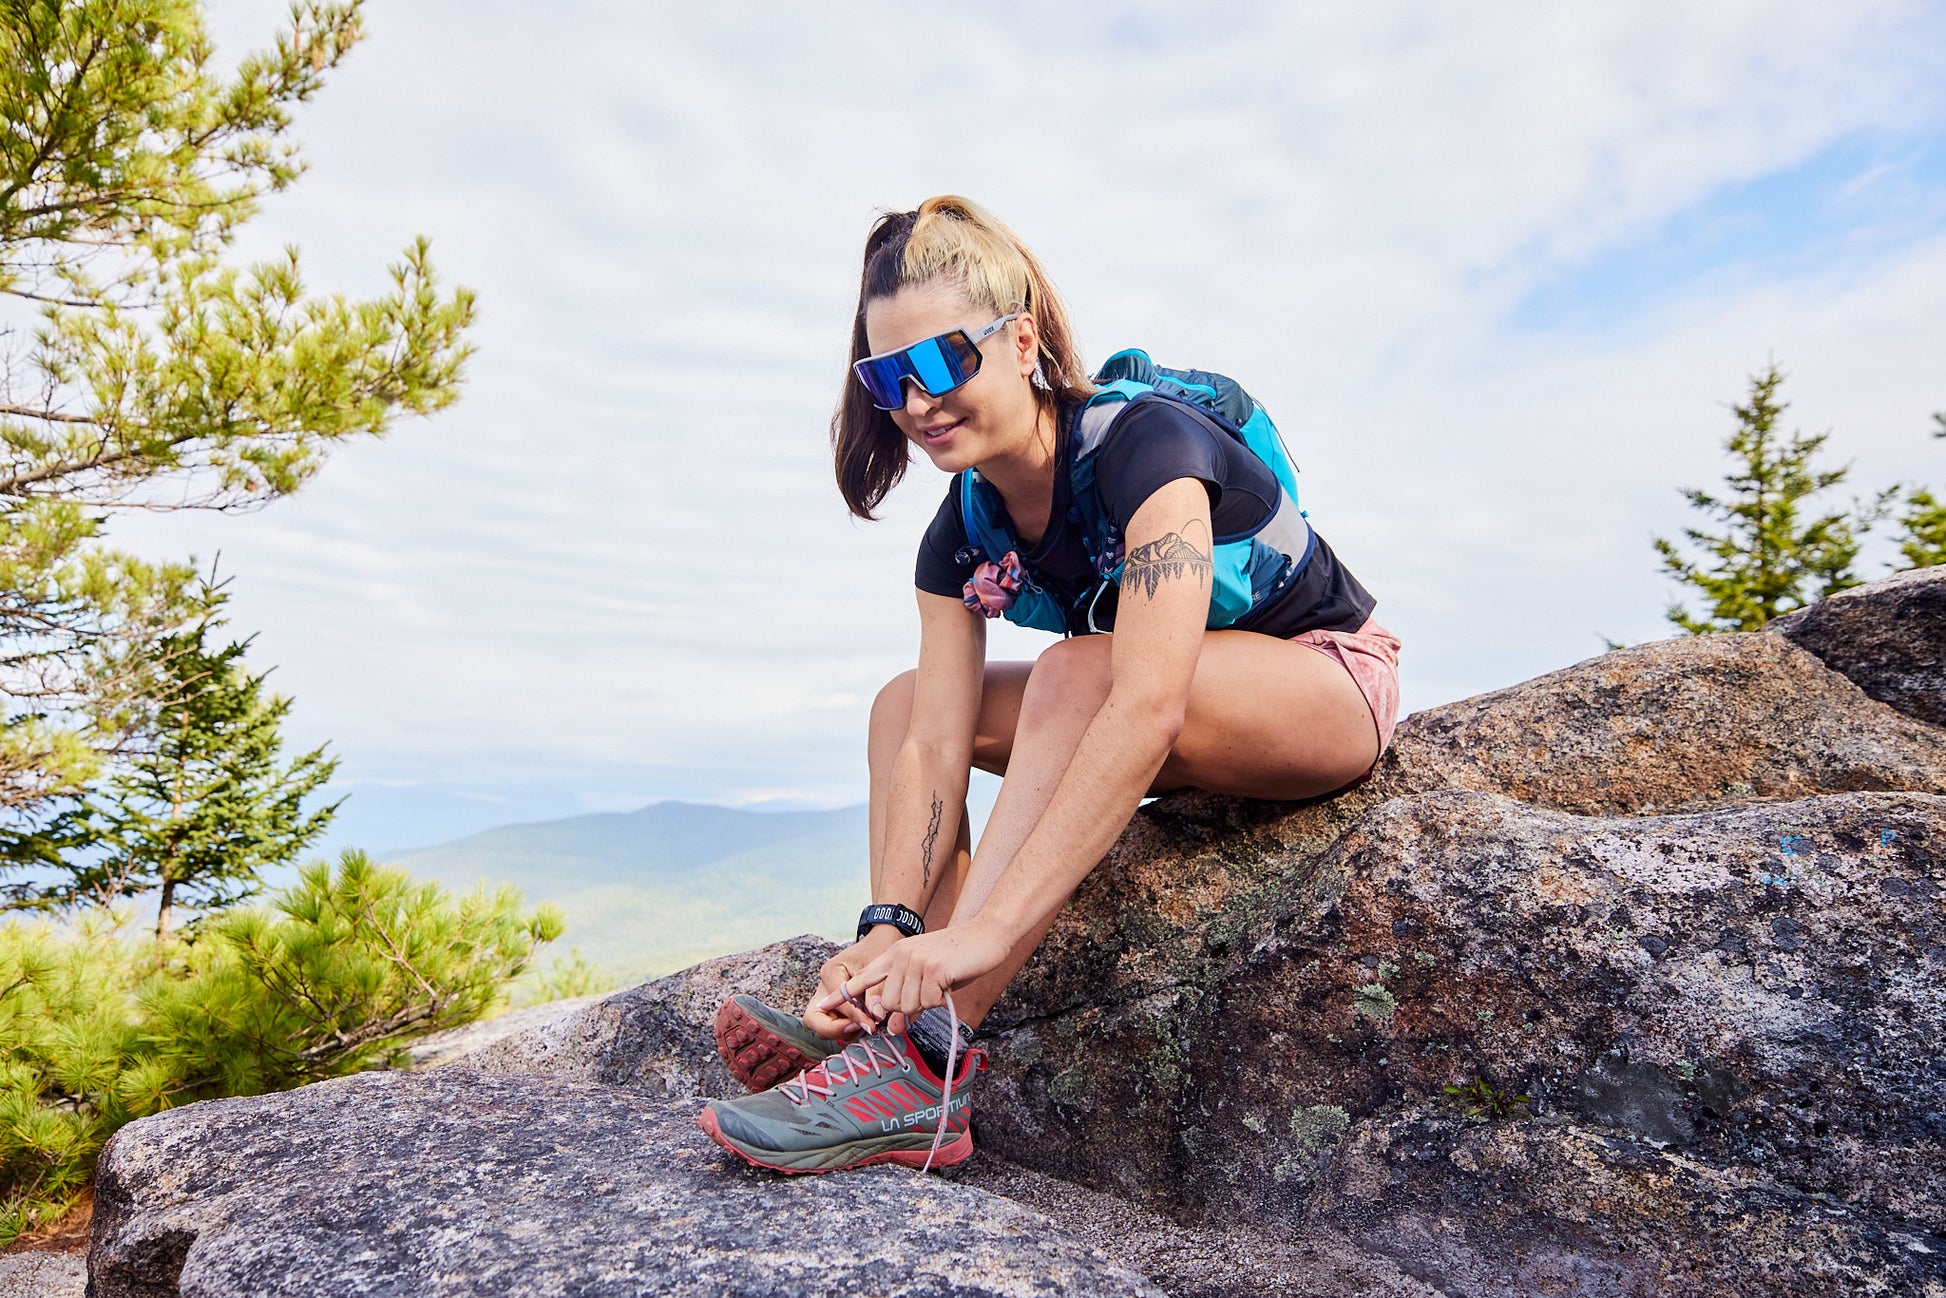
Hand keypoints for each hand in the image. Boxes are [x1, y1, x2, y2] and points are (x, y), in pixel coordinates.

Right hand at [800, 925, 902, 1039]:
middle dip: (834, 1030)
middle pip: (813, 1019)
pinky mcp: (835, 1006)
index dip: (853, 1017)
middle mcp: (824, 986)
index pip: (835, 1003)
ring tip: (865, 1026)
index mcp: (831, 972)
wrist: (883, 940)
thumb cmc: (879, 948)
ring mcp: (827, 997)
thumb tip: (874, 1017)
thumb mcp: (879, 967)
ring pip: (821, 1026)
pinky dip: (847, 1030)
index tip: (871, 1025)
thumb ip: (875, 993)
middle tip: (859, 1029)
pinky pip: (834, 1026)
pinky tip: (865, 1024)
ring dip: (842, 1032)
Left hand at [816, 920, 1009, 1022]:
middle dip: (908, 1008)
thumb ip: (909, 1000)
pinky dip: (940, 999)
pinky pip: (927, 1002)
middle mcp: (901, 956)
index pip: (863, 977)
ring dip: (926, 1003)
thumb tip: (894, 1029)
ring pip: (906, 1006)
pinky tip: (949, 982)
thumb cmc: (958, 959)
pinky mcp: (932, 969)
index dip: (843, 994)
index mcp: (896, 955)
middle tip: (930, 993)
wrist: (987, 935)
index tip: (824, 1005)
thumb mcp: (929, 979)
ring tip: (940, 984)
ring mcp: (915, 961)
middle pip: (888, 1003)